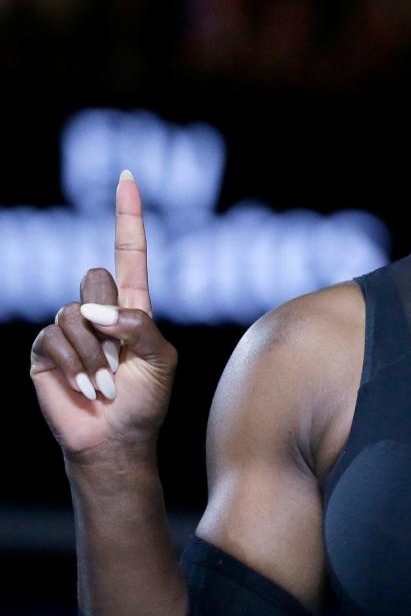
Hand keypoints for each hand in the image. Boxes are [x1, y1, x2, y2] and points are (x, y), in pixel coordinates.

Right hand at [30, 171, 177, 466]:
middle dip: (111, 320)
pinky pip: (54, 337)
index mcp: (133, 306)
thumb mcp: (161, 358)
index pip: (128, 252)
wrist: (116, 438)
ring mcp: (69, 328)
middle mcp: (98, 310)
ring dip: (95, 355)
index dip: (128, 216)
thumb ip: (140, 325)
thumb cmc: (145, 400)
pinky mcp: (45, 349)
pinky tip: (86, 390)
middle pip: (95, 277)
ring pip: (75, 313)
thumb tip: (93, 310)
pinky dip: (76, 366)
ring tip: (106, 385)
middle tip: (121, 361)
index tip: (127, 176)